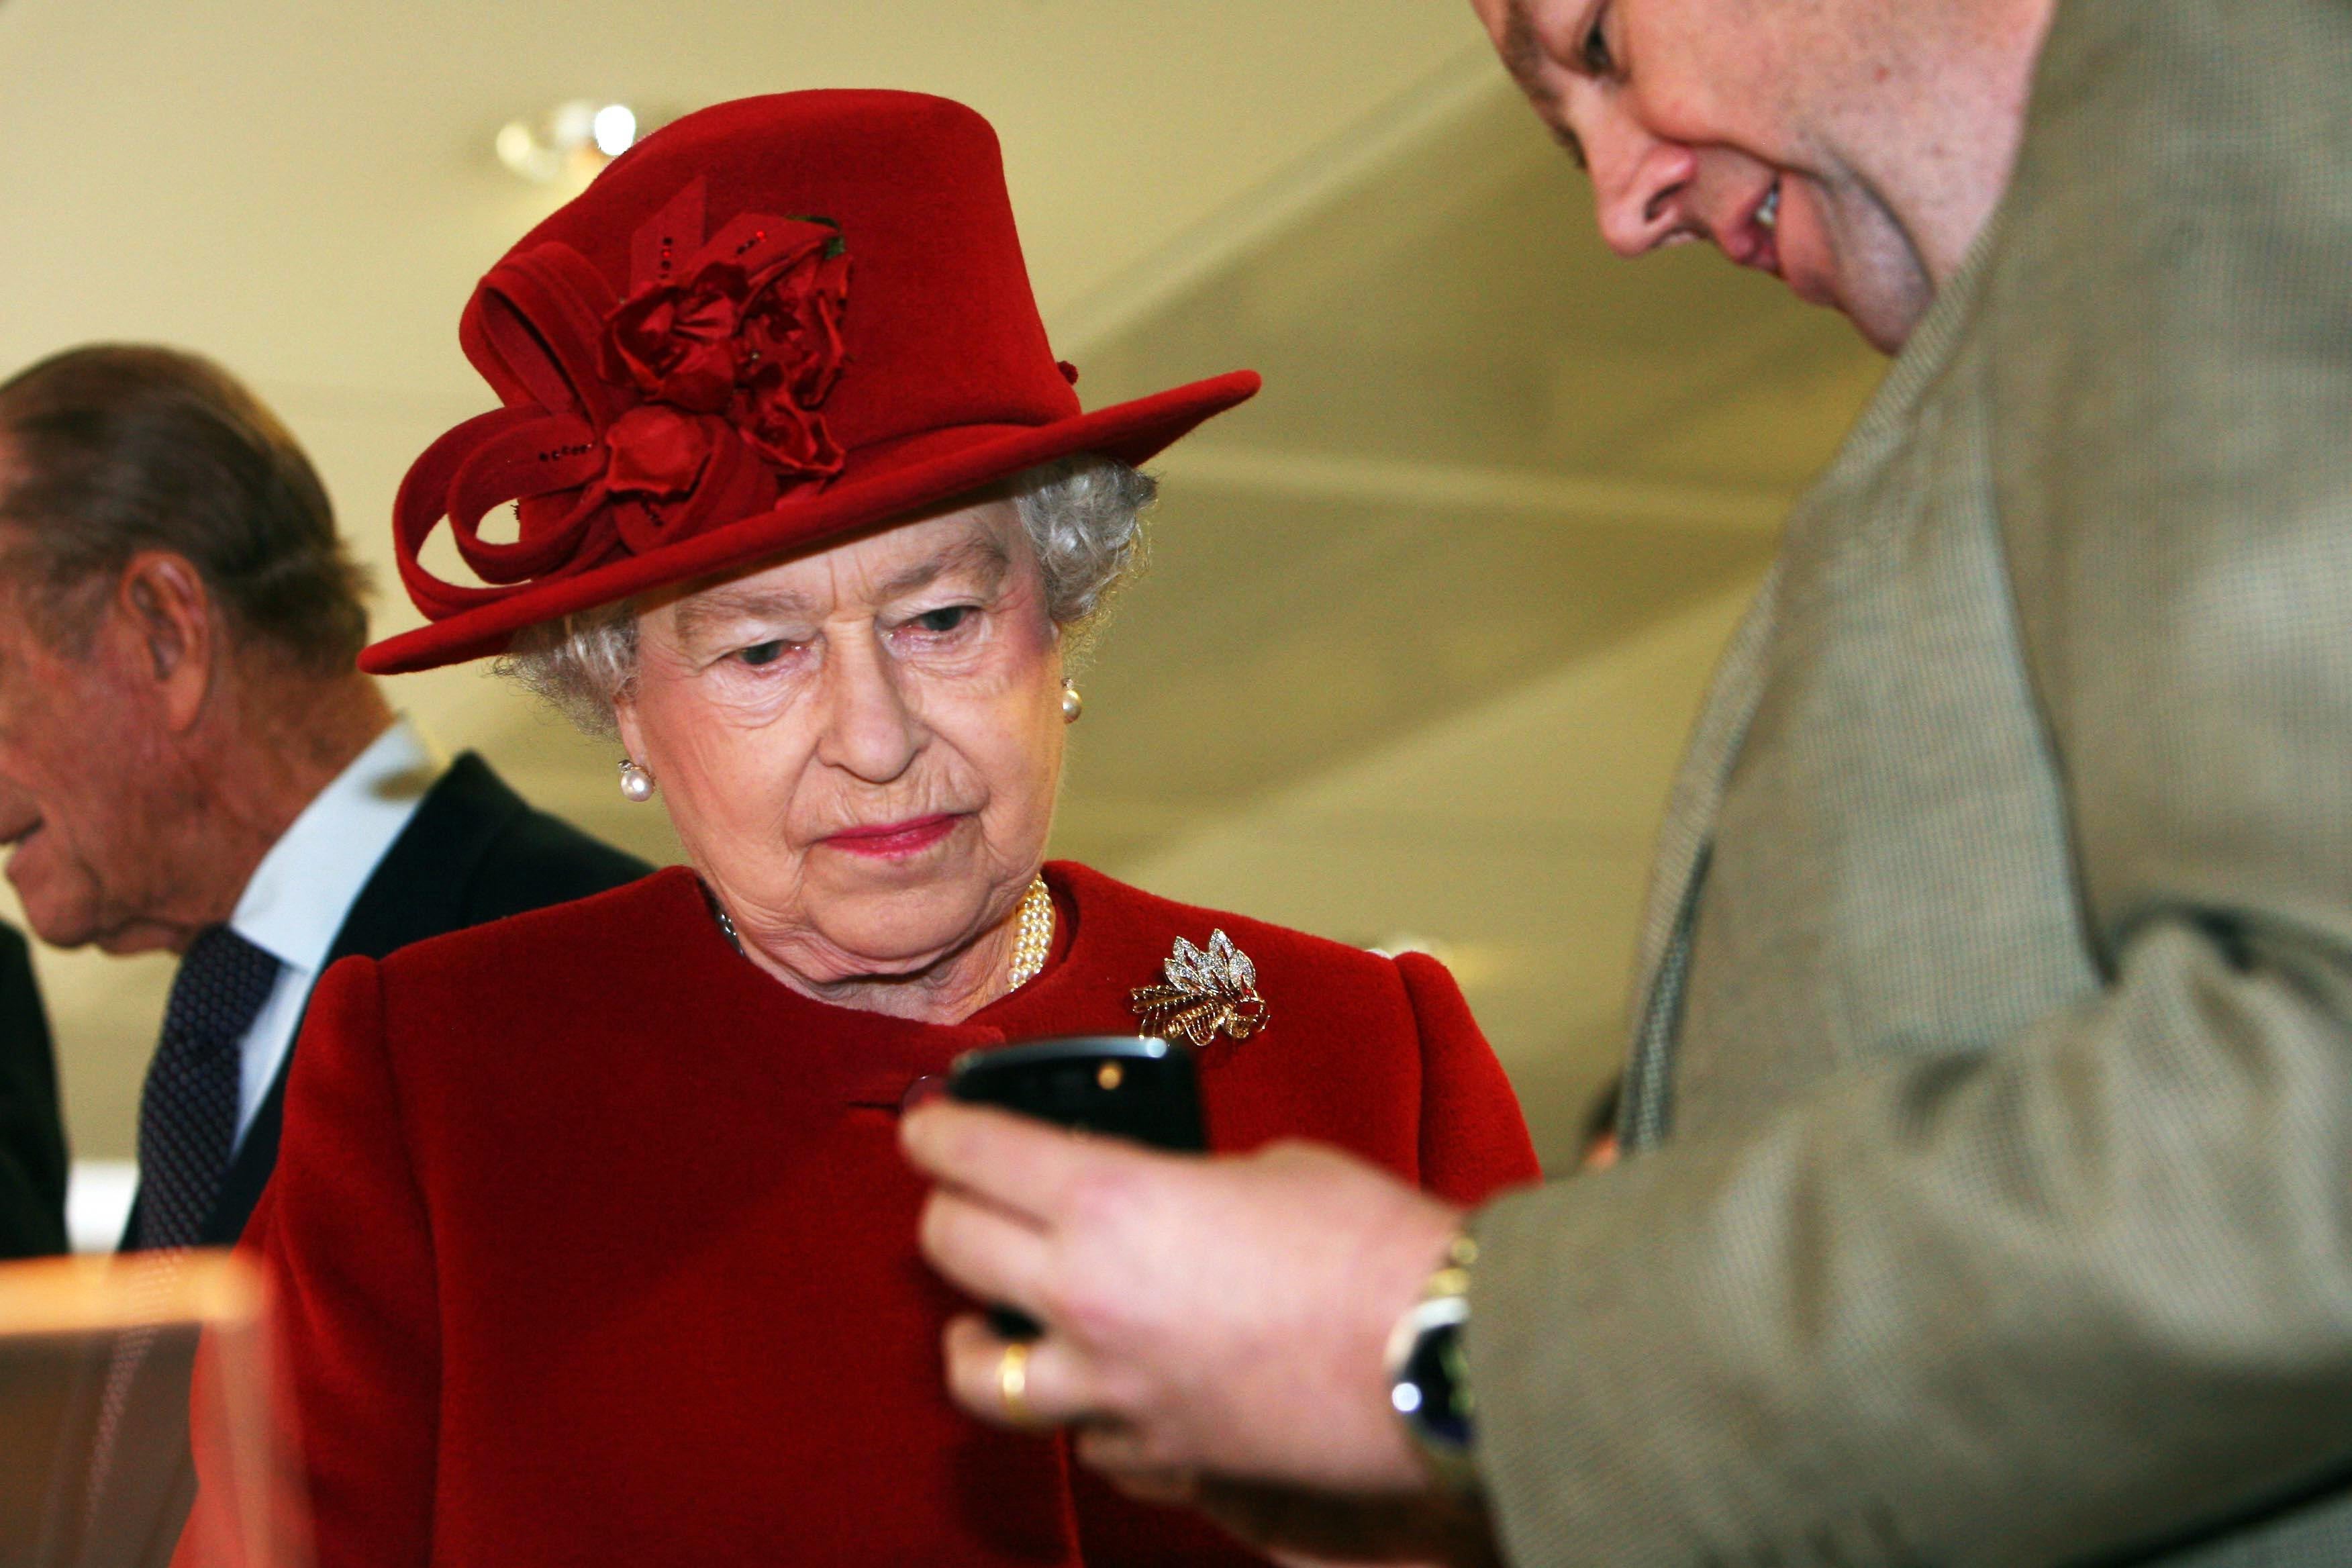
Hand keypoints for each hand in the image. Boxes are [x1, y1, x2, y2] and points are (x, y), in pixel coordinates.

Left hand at [901, 1102, 1465, 1493]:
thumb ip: (1190, 1183)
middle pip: (951, 1249)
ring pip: (981, 1372)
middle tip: (963, 1197)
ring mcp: (1115, 1389)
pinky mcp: (1161, 1454)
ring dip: (976, 1337)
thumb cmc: (1371, 1247)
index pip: (974, 1155)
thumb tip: (1176, 1200)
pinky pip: (1081, 1439)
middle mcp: (1088, 1298)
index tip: (926, 1126)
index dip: (937, 1132)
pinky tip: (1101, 1389)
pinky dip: (1078, 1411)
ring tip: (988, 1322)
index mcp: (1110, 1203)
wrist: (1438, 1358)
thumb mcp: (1271, 1168)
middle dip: (947, 1212)